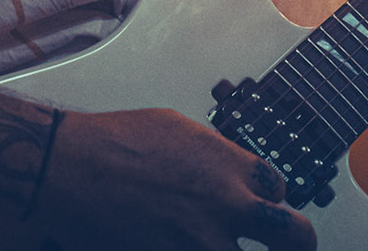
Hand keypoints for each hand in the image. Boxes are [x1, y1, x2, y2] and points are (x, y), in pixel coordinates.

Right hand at [32, 107, 315, 250]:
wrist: (70, 168)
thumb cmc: (115, 142)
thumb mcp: (179, 129)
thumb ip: (217, 155)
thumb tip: (231, 170)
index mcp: (231, 166)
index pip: (280, 191)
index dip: (272, 202)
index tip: (261, 208)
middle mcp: (227, 206)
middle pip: (295, 237)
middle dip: (298, 246)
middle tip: (292, 249)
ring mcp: (200, 243)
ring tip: (224, 247)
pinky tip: (182, 246)